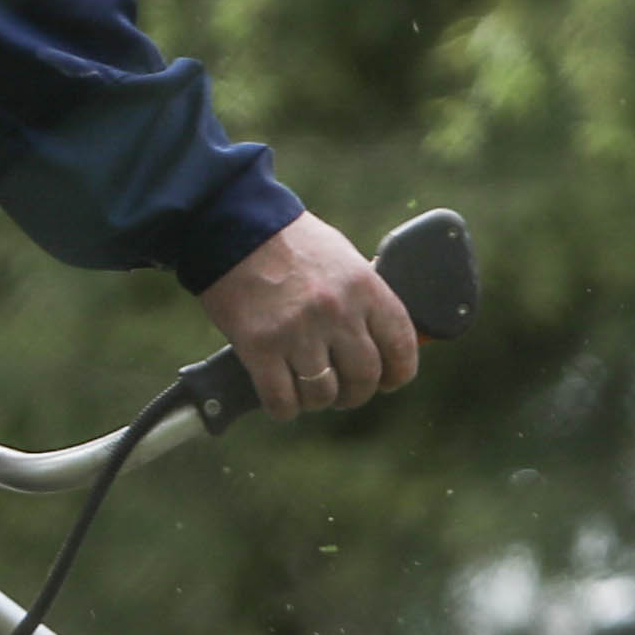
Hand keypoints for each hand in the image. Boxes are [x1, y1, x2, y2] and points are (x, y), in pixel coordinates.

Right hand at [194, 210, 418, 418]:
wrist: (232, 226)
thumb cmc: (288, 242)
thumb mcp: (341, 258)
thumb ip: (362, 298)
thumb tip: (380, 338)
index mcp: (364, 286)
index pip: (401, 345)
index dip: (398, 373)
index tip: (388, 381)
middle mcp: (336, 311)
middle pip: (364, 378)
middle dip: (354, 394)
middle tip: (341, 391)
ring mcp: (298, 332)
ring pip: (323, 395)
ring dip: (316, 400)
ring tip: (305, 387)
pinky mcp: (260, 348)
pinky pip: (282, 401)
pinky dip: (283, 408)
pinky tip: (280, 397)